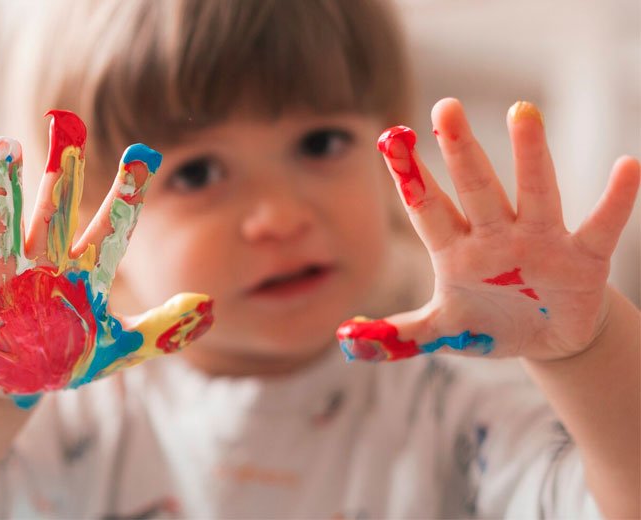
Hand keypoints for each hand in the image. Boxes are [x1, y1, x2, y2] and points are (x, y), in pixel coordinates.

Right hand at [0, 110, 212, 407]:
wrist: (16, 380)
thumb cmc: (70, 357)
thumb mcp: (120, 349)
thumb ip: (162, 328)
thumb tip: (207, 306)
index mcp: (85, 273)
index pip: (112, 228)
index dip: (128, 194)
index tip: (146, 155)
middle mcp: (48, 263)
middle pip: (57, 212)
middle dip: (62, 174)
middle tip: (68, 126)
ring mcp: (7, 275)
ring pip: (8, 224)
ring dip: (5, 188)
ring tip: (4, 146)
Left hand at [338, 98, 639, 361]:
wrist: (543, 339)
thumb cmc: (487, 322)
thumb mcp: (443, 330)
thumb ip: (399, 334)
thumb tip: (345, 340)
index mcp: (456, 251)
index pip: (428, 208)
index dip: (410, 177)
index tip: (390, 137)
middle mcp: (495, 236)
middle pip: (475, 189)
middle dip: (461, 151)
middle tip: (445, 107)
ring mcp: (539, 243)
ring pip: (533, 193)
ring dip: (529, 157)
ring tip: (522, 113)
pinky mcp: (582, 260)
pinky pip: (601, 227)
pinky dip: (616, 201)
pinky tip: (628, 167)